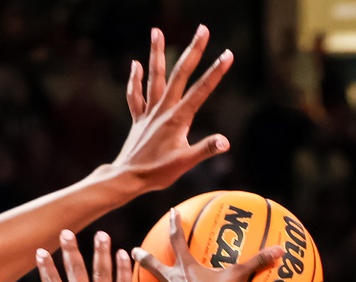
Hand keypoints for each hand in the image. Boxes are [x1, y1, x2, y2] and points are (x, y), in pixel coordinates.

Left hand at [112, 26, 232, 192]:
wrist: (128, 177)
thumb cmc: (158, 172)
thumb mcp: (186, 163)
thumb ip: (206, 149)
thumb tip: (225, 142)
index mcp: (178, 118)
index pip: (202, 90)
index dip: (216, 72)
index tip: (228, 55)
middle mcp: (163, 109)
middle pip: (180, 74)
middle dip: (193, 51)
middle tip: (203, 30)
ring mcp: (149, 112)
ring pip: (154, 76)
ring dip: (156, 53)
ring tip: (156, 31)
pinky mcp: (139, 118)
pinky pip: (136, 95)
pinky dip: (135, 79)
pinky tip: (136, 64)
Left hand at [132, 211, 282, 281]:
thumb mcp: (237, 278)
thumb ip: (257, 263)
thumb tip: (280, 250)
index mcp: (184, 267)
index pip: (177, 238)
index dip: (176, 224)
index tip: (172, 212)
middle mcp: (169, 281)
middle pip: (151, 264)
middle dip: (142, 257)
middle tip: (134, 251)